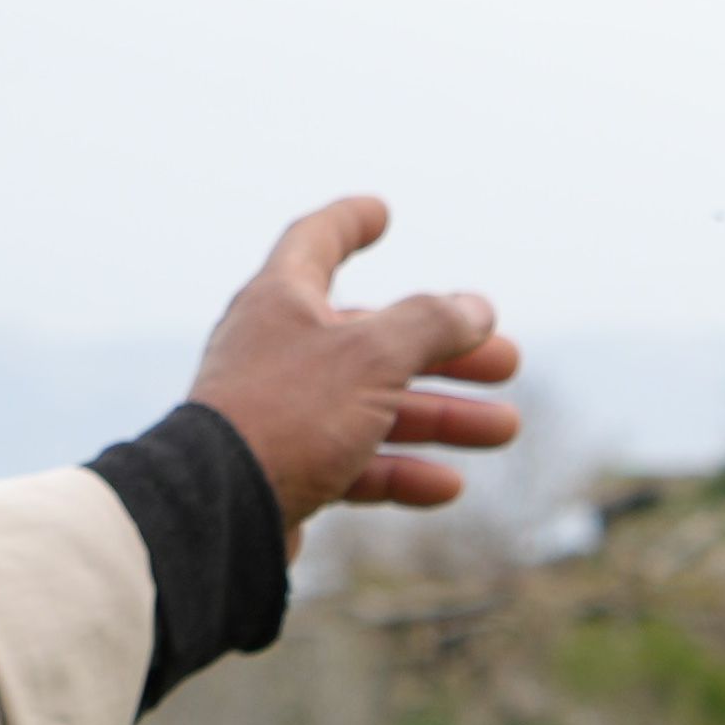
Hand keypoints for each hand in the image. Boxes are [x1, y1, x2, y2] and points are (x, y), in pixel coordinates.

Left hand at [188, 199, 522, 522]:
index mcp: (283, 301)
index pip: (317, 242)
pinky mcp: (287, 471)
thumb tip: (478, 307)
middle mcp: (278, 351)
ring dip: (441, 417)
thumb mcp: (373, 356)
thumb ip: (431, 324)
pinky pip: (354, 462)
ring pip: (375, 407)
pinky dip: (401, 469)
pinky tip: (448, 485)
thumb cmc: (287, 415)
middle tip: (506, 360)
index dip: (350, 222)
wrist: (218, 513)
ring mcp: (282, 414)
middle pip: (374, 339)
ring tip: (503, 427)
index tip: (380, 212)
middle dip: (443, 350)